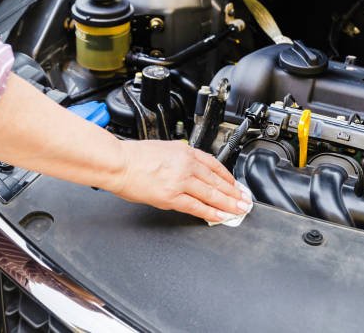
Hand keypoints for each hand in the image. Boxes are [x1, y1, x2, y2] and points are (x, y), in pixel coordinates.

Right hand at [112, 140, 251, 222]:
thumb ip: (180, 157)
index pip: (214, 165)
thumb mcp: (164, 148)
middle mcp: (186, 165)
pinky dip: (211, 212)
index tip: (235, 184)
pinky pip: (197, 206)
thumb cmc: (135, 157)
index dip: (228, 177)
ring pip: (211, 194)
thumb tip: (192, 169)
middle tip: (245, 200)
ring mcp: (180, 181)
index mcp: (185, 151)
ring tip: (239, 209)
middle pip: (217, 180)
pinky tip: (221, 216)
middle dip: (233, 192)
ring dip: (228, 203)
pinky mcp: (171, 197)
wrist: (118, 163)